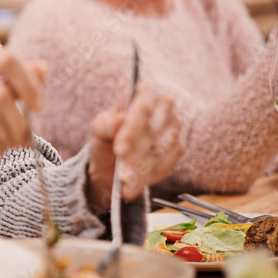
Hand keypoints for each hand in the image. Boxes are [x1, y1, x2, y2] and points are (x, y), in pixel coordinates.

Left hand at [86, 83, 183, 205]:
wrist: (112, 158)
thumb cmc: (107, 135)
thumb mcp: (99, 128)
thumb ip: (106, 124)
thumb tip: (120, 121)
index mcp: (143, 92)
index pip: (143, 107)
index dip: (132, 130)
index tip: (120, 151)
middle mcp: (164, 105)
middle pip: (156, 129)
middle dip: (138, 153)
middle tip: (122, 174)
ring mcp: (174, 126)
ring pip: (164, 149)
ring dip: (144, 169)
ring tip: (125, 183)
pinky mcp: (178, 147)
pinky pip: (168, 163)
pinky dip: (150, 176)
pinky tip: (134, 185)